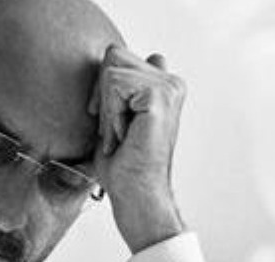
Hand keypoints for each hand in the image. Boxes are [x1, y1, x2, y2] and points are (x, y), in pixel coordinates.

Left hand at [88, 44, 186, 253]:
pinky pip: (114, 85)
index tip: (109, 121)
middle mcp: (172, 83)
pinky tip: (125, 136)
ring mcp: (169, 87)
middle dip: (102, 94)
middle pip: (113, 56)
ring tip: (121, 135)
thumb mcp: (118, 117)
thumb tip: (154, 56)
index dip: (102, 88)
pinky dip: (110, 114)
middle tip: (114, 130)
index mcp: (165, 85)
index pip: (117, 56)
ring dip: (106, 108)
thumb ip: (124, 88)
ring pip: (111, 71)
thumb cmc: (124, 163)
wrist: (136, 193)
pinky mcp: (160, 96)